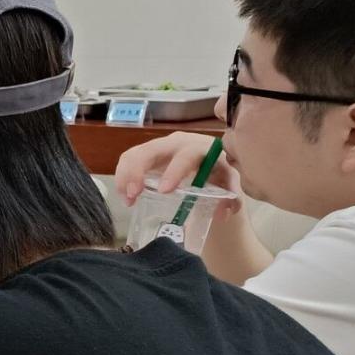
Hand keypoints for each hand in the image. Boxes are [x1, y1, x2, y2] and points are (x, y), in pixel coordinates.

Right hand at [111, 132, 241, 213]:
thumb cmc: (218, 172)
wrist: (208, 163)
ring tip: (127, 200)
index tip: (164, 191)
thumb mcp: (228, 182)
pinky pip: (128, 159)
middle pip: (151, 150)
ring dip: (126, 176)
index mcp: (199, 148)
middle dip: (138, 171)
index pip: (185, 155)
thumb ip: (231, 196)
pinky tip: (125, 195)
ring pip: (135, 154)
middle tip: (133, 195)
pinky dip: (123, 177)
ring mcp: (158, 146)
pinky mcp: (145, 153)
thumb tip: (225, 212)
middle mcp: (176, 143)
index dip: (173, 171)